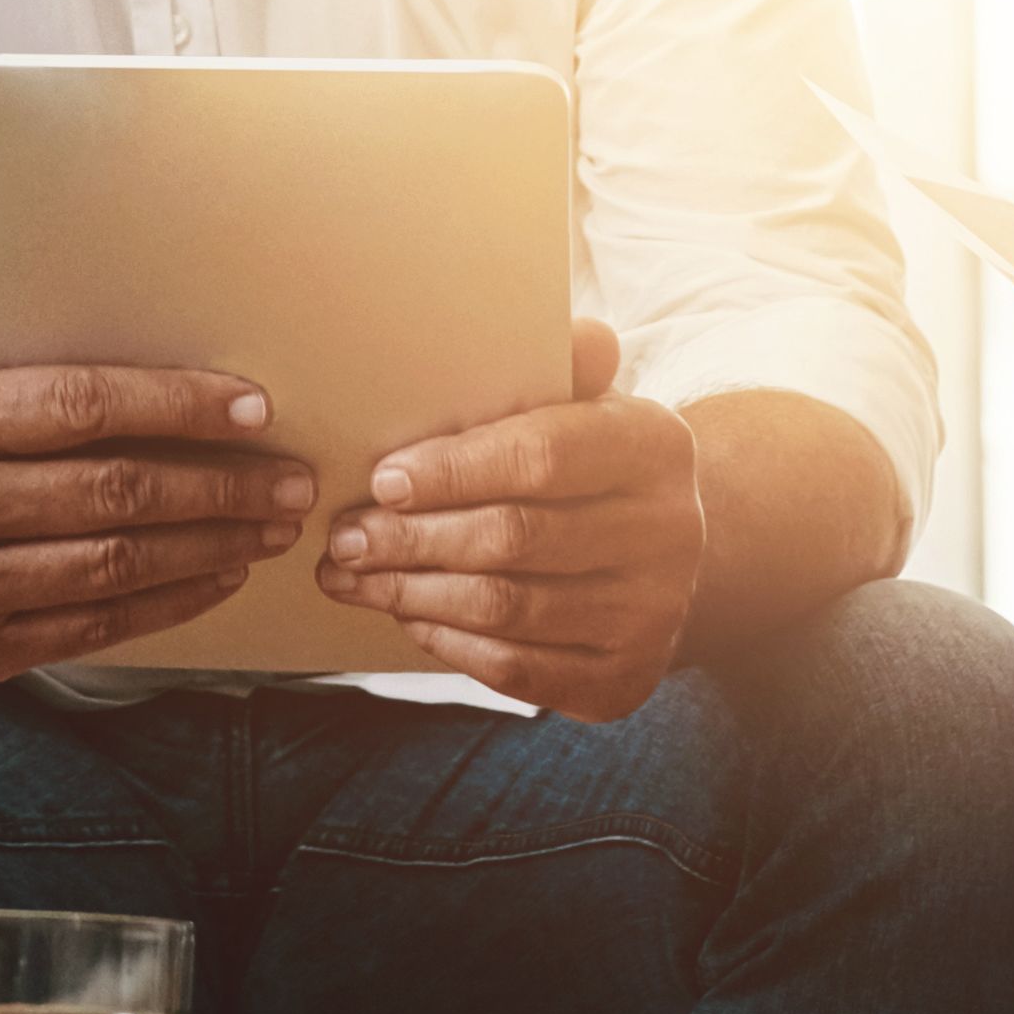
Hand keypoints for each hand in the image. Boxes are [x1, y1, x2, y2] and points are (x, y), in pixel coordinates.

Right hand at [0, 230, 314, 680]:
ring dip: (210, 548)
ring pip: (115, 566)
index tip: (250, 408)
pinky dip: (169, 603)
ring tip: (272, 528)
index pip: (79, 407)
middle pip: (112, 494)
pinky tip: (219, 576)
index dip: (173, 406)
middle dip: (218, 487)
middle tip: (290, 480)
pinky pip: (97, 626)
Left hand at [314, 321, 703, 719]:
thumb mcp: (584, 404)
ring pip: (507, 609)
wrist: (660, 552)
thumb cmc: (589, 464)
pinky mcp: (627, 678)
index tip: (381, 480)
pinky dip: (450, 643)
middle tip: (344, 538)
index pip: (542, 456)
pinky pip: (518, 670)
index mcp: (655, 445)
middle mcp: (669, 532)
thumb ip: (563, 368)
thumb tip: (576, 335)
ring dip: (413, 594)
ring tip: (351, 577)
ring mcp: (654, 613)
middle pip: (515, 538)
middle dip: (412, 540)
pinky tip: (407, 617)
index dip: (453, 470)